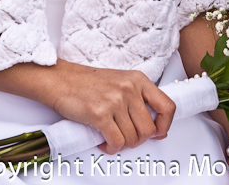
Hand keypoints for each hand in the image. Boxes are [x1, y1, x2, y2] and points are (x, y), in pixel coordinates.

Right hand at [43, 59, 175, 153]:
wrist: (61, 79)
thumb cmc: (88, 82)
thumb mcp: (121, 81)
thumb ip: (138, 97)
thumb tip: (154, 124)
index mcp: (138, 80)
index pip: (167, 106)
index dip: (165, 125)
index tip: (158, 132)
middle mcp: (130, 89)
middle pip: (149, 129)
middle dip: (138, 140)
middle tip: (126, 137)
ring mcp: (115, 101)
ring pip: (133, 138)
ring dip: (122, 145)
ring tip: (112, 138)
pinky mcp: (100, 114)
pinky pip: (117, 142)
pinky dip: (111, 148)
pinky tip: (104, 142)